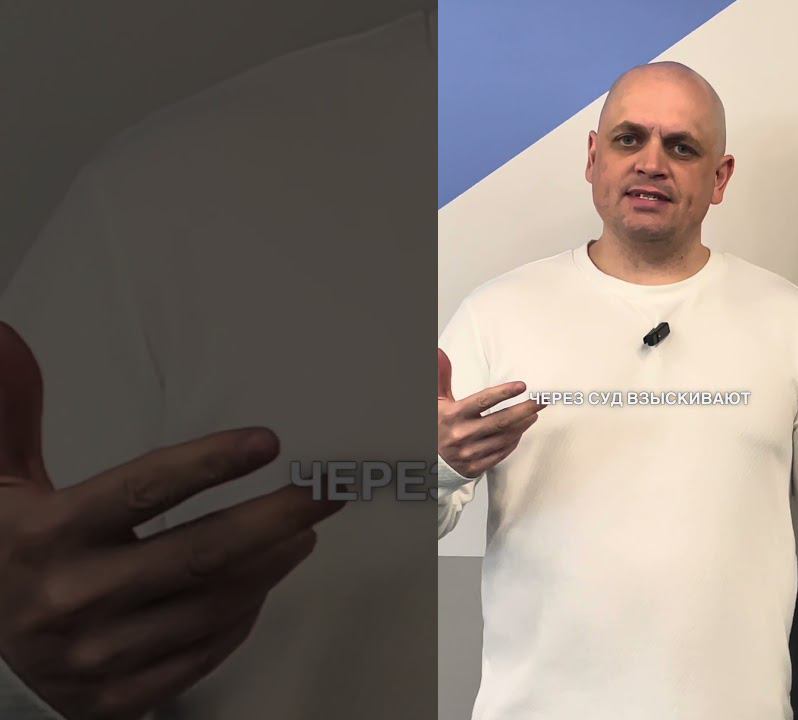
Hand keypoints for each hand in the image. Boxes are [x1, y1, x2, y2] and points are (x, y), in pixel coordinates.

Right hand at [0, 322, 345, 719]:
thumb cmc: (6, 563)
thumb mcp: (0, 491)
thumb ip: (13, 418)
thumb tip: (10, 341)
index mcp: (48, 537)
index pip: (143, 490)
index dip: (209, 463)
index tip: (267, 440)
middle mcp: (75, 597)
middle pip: (201, 551)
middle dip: (278, 516)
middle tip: (329, 489)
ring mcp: (100, 654)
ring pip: (215, 604)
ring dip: (272, 563)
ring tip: (304, 530)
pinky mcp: (120, 697)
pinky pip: (206, 652)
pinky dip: (243, 615)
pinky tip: (262, 582)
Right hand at [437, 348, 545, 478]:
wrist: (425, 460)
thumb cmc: (435, 426)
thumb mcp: (435, 402)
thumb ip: (440, 377)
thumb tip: (440, 353)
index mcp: (453, 415)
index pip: (483, 401)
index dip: (504, 392)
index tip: (522, 386)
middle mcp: (462, 435)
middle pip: (501, 421)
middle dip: (525, 409)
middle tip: (541, 401)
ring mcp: (469, 453)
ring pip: (504, 438)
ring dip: (522, 425)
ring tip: (533, 414)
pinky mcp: (475, 467)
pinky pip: (501, 453)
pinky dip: (513, 441)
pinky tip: (520, 431)